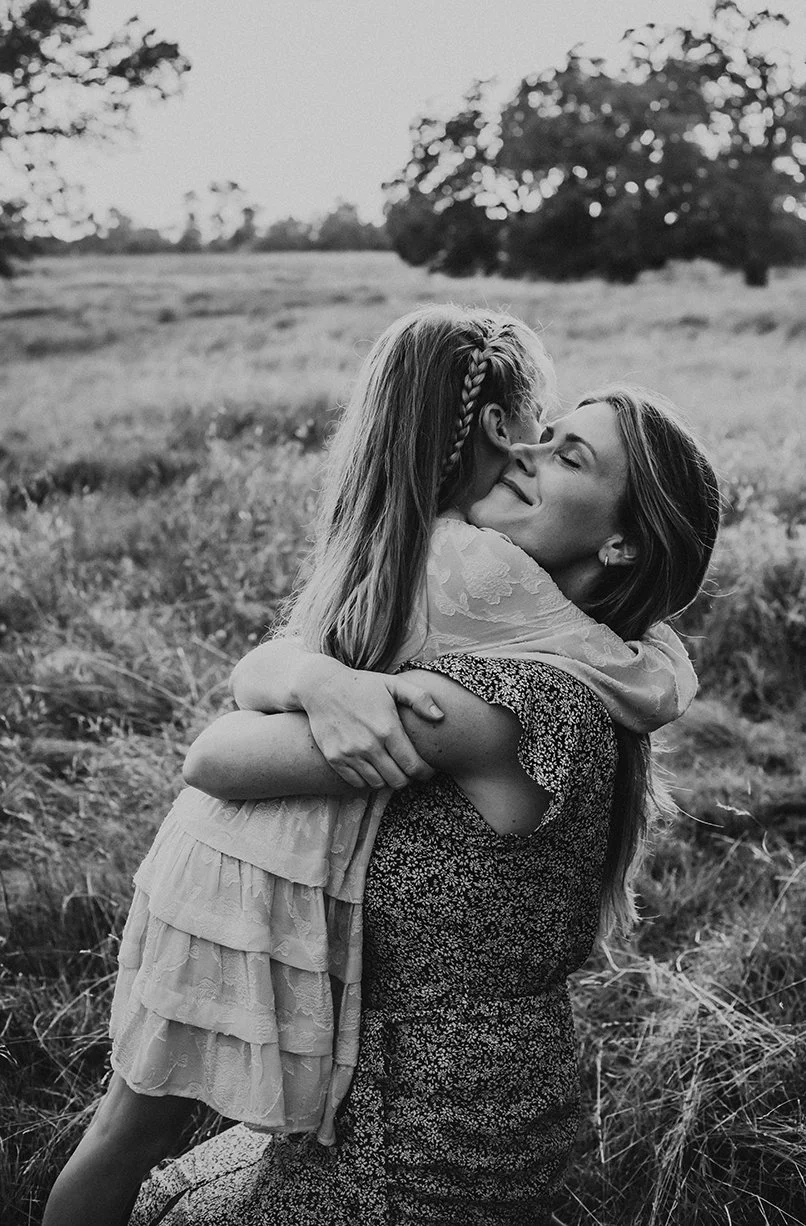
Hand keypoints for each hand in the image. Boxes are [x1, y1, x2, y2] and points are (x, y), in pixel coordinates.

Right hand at [295, 658, 443, 789]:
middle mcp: (369, 745)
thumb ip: (420, 698)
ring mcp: (350, 754)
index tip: (427, 770)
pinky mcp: (335, 759)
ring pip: (378, 784)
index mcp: (388, 729)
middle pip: (398, 781)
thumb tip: (441, 716)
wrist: (321, 687)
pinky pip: (357, 783)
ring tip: (390, 767)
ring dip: (388, 779)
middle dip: (408, 778)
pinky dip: (367, 780)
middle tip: (408, 769)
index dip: (425, 773)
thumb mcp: (393, 684)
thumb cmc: (361, 685)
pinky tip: (372, 767)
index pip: (414, 766)